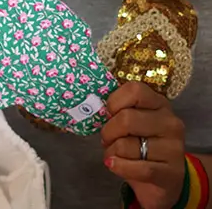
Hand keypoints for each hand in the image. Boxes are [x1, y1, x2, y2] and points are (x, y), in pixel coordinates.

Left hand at [102, 82, 186, 208]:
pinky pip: (135, 168)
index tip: (109, 113)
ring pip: (125, 145)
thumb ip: (119, 111)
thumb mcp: (133, 122)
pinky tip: (115, 164)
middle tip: (108, 139)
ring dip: (111, 152)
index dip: (114, 102)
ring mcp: (173, 148)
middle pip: (126, 119)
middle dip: (108, 132)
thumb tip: (94, 107)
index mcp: (159, 104)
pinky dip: (118, 166)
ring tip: (116, 154)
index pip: (135, 90)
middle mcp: (170, 123)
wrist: (162, 178)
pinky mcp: (170, 172)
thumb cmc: (141, 144)